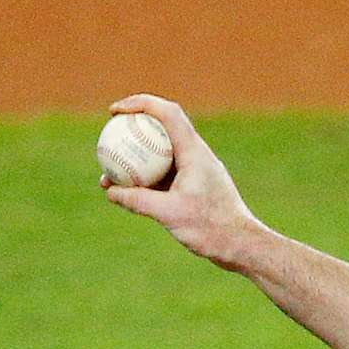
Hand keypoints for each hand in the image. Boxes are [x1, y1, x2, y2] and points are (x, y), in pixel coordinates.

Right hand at [99, 93, 264, 269]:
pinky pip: (165, 174)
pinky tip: (125, 193)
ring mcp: (196, 170)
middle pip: (162, 128)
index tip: (114, 112)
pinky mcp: (194, 186)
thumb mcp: (169, 213)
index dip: (140, 104)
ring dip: (136, 158)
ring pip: (161, 154)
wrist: (241, 244)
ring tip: (108, 173)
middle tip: (107, 135)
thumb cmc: (212, 227)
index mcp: (194, 152)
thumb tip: (110, 191)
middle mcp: (196, 155)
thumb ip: (138, 200)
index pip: (167, 113)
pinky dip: (145, 178)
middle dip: (133, 127)